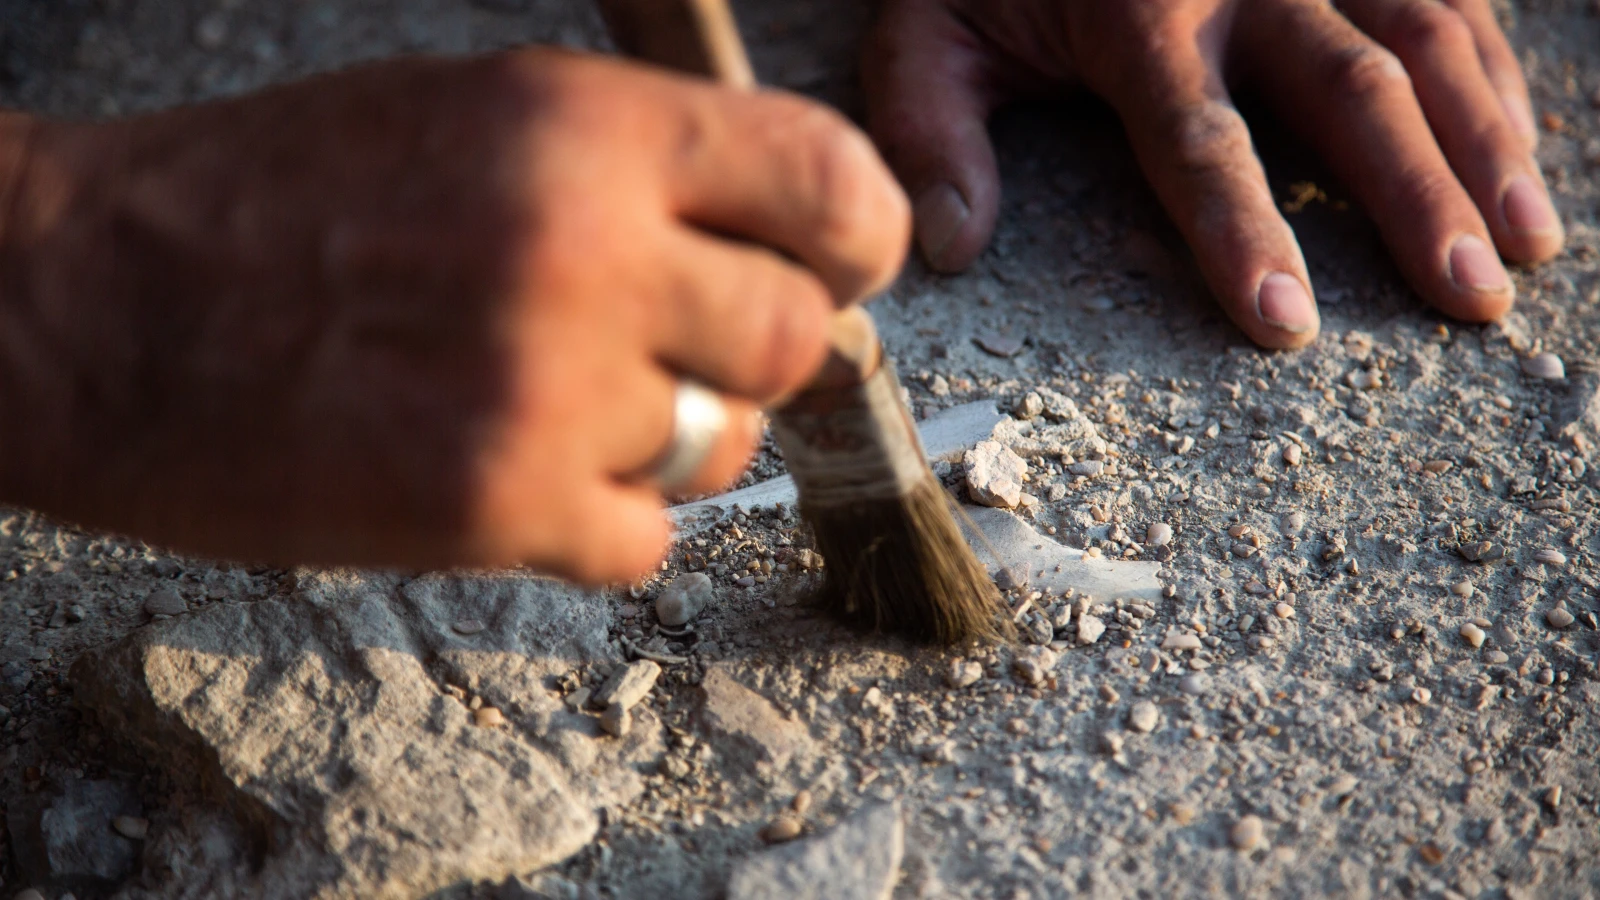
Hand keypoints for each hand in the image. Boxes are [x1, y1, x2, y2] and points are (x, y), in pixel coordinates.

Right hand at [0, 49, 908, 582]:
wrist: (97, 305)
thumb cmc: (276, 199)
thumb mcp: (474, 120)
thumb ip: (640, 179)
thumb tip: (776, 255)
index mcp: (586, 130)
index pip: (830, 184)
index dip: (857, 236)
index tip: (840, 267)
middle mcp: (587, 253)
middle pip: (795, 336)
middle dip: (752, 353)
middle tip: (674, 351)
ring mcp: (546, 390)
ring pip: (724, 446)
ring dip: (670, 440)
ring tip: (560, 407)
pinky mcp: (496, 508)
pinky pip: (645, 540)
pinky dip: (601, 522)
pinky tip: (519, 474)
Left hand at [863, 0, 1563, 347]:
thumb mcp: (924, 32)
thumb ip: (928, 132)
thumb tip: (946, 247)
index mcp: (1137, 12)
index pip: (1199, 138)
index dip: (1243, 231)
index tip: (1287, 325)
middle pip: (1352, 89)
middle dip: (1419, 197)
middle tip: (1474, 297)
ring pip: (1428, 36)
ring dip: (1487, 141)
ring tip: (1529, 246)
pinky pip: (1446, 0)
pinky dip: (1489, 77)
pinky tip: (1516, 152)